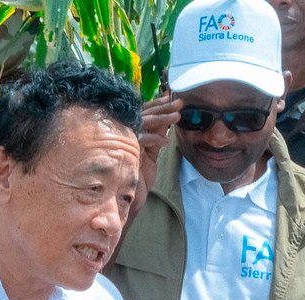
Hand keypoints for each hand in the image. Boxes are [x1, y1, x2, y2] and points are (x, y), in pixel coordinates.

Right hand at [133, 93, 181, 211]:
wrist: (131, 196)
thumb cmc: (140, 176)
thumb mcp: (153, 153)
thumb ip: (158, 136)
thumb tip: (168, 121)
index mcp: (132, 131)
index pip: (144, 111)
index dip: (157, 104)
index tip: (171, 97)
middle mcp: (126, 132)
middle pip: (145, 113)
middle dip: (163, 107)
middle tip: (179, 102)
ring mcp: (124, 140)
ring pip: (144, 123)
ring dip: (162, 119)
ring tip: (178, 116)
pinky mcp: (126, 151)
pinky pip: (142, 139)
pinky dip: (155, 138)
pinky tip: (166, 141)